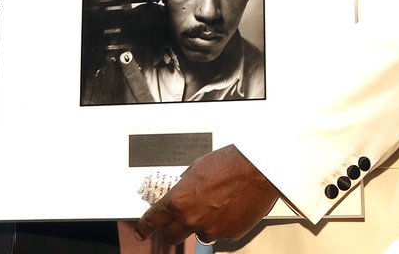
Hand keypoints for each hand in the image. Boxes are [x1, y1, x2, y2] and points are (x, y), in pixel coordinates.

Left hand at [135, 146, 278, 244]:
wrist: (257, 169)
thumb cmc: (230, 163)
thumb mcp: (196, 169)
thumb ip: (184, 186)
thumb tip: (181, 192)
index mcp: (179, 200)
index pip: (154, 219)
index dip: (145, 227)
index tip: (142, 231)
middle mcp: (192, 218)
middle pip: (171, 235)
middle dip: (172, 229)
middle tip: (177, 222)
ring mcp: (210, 229)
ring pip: (197, 235)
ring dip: (200, 225)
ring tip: (214, 206)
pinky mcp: (227, 235)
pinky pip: (218, 234)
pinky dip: (219, 225)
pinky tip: (228, 209)